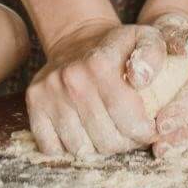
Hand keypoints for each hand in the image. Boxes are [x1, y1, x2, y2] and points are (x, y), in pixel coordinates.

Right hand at [25, 17, 162, 157]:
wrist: (78, 39)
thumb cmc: (118, 47)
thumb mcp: (145, 38)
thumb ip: (153, 55)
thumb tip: (140, 81)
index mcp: (100, 65)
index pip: (128, 121)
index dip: (144, 132)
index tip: (148, 129)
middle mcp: (71, 79)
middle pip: (106, 140)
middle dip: (124, 143)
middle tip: (129, 132)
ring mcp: (49, 93)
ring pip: (80, 149)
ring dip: (98, 148)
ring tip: (108, 131)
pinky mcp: (34, 104)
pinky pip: (51, 148)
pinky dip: (68, 148)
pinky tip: (82, 132)